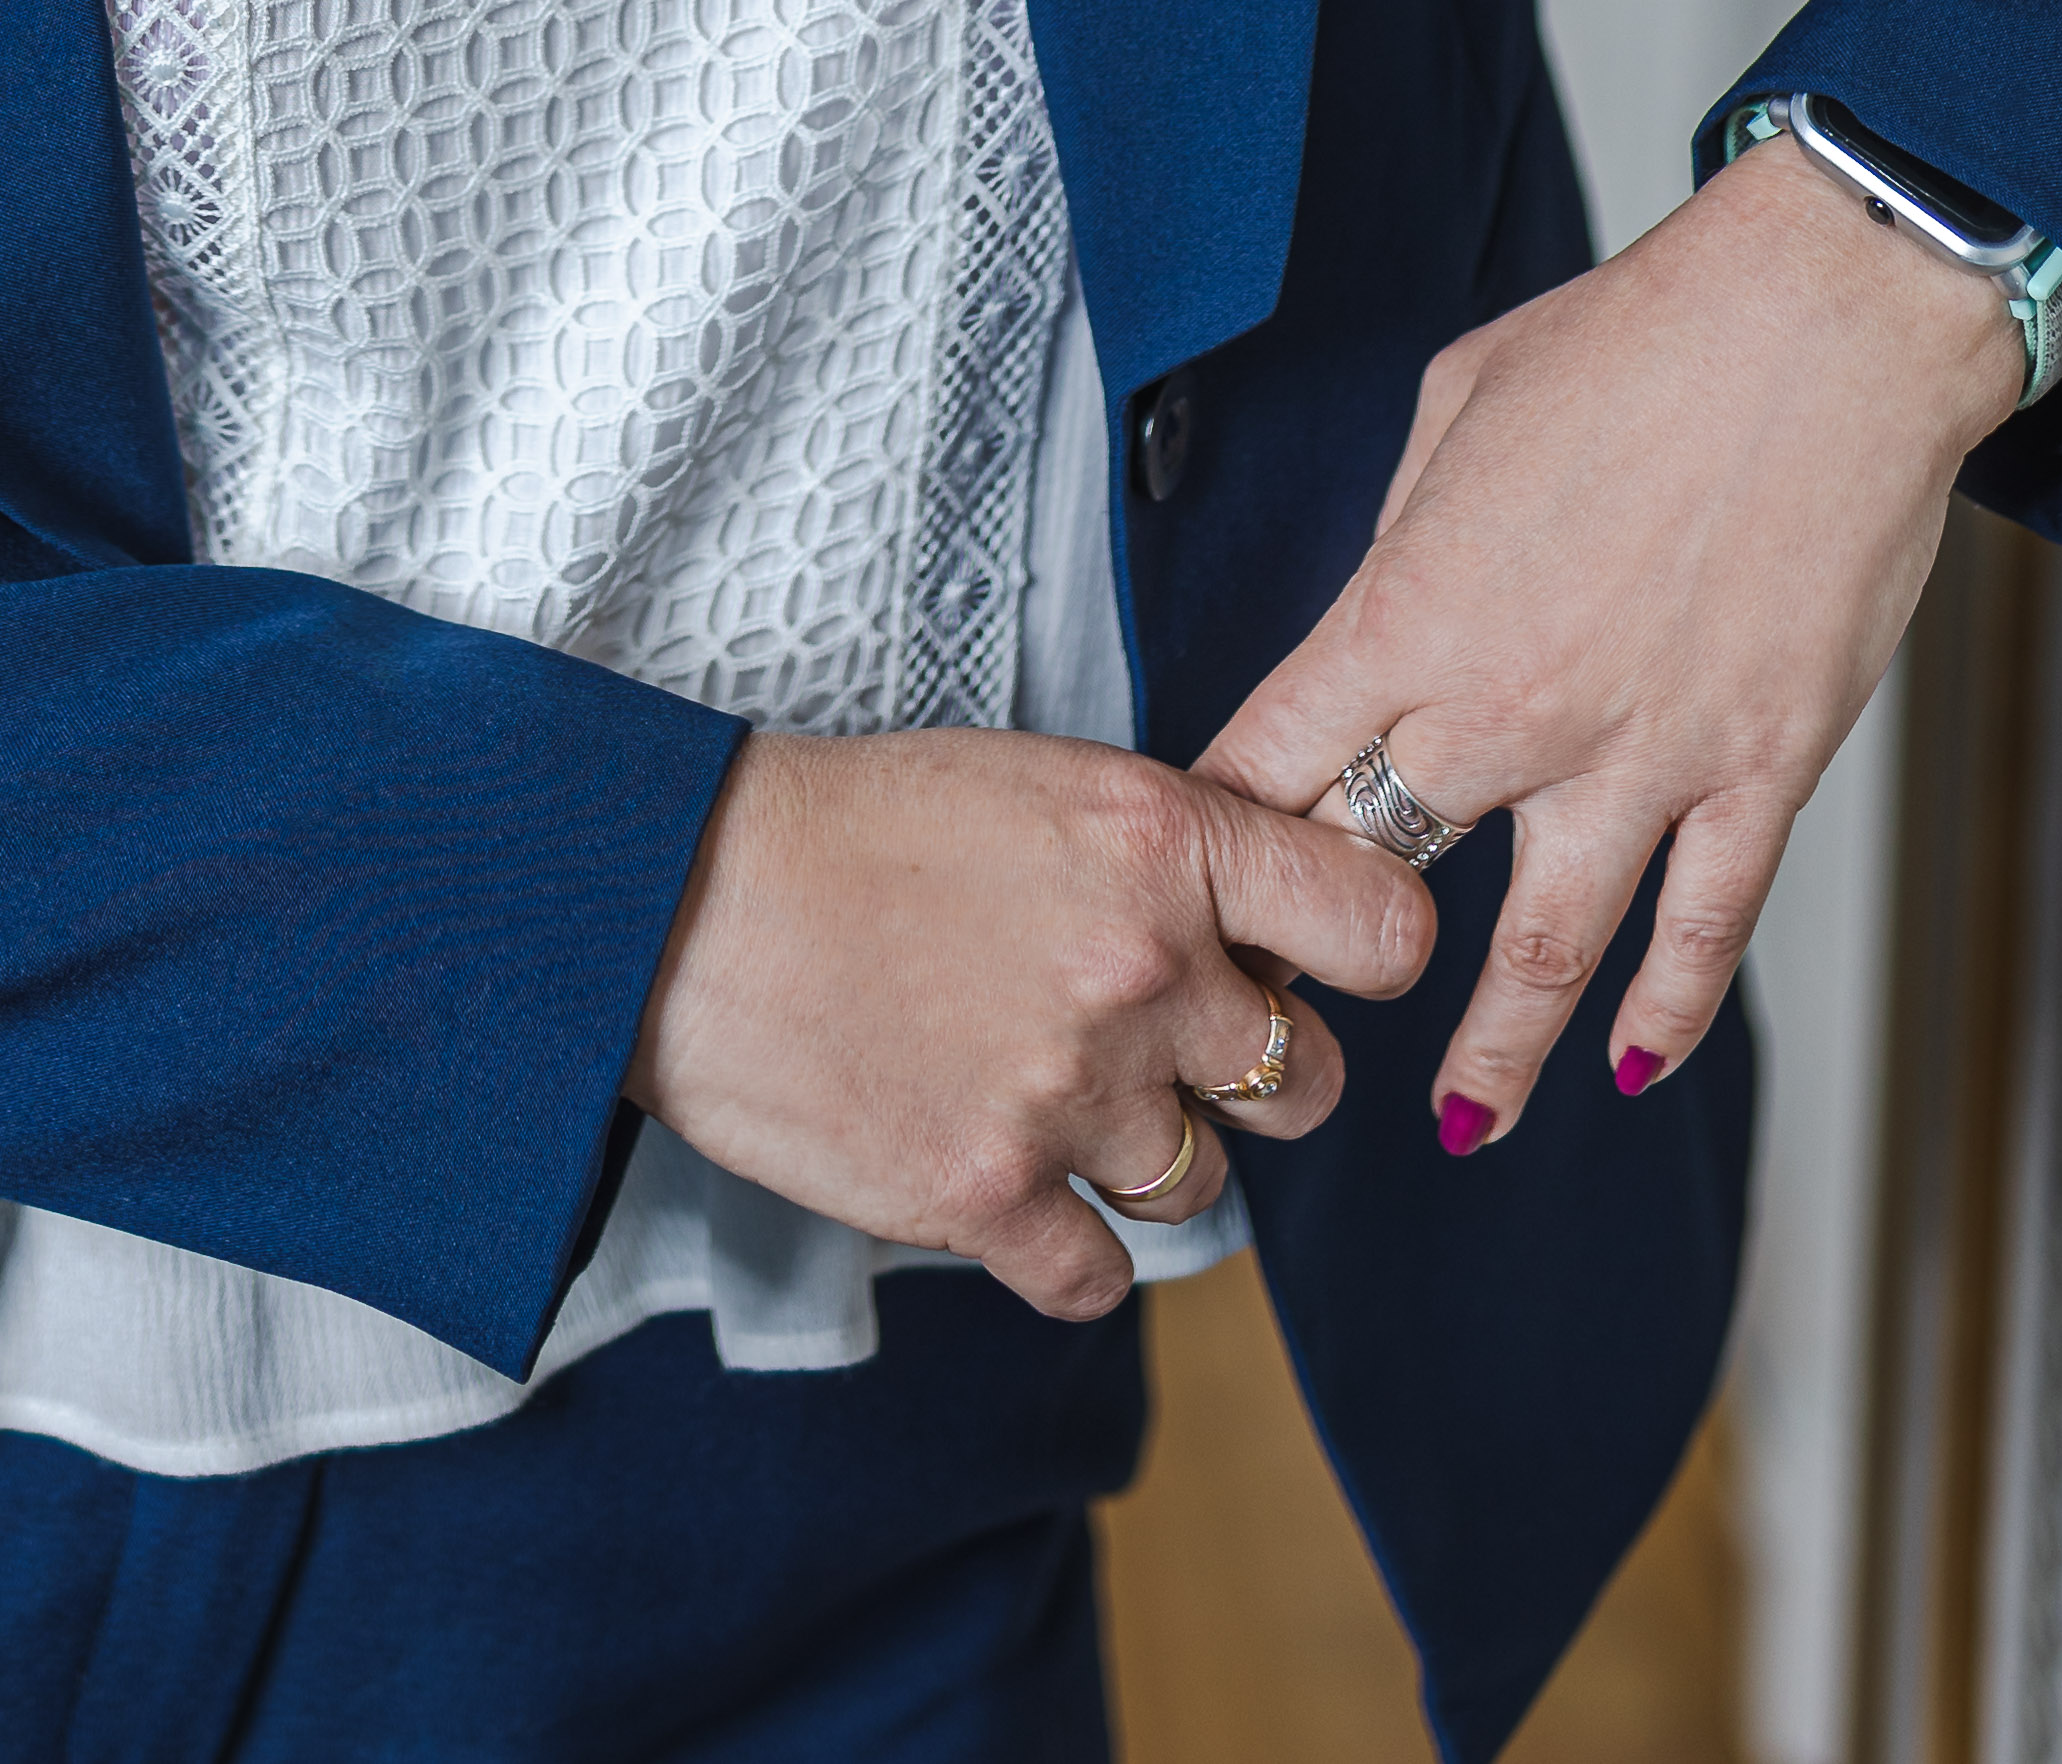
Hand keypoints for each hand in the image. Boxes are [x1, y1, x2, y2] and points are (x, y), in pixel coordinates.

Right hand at [623, 723, 1435, 1318]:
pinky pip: (1102, 1277)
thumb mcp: (1036, 784)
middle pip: (1306, 1081)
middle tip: (1162, 1047)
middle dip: (1252, 1074)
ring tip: (1051, 1098)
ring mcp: (1067, 1095)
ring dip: (1145, 1156)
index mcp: (1160, 842)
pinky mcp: (987, 1198)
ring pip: (1204, 1184)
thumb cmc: (850, 825)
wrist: (681, 899)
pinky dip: (1065, 1249)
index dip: (1366, 954)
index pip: (1381, 926)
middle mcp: (1138, 971)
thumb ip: (1163, 854)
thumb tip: (1262, 923)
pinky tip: (1010, 1182)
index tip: (1319, 965)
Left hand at [1197, 141, 2024, 1148]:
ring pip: (1543, 953)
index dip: (1223, 831)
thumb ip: (1410, 537)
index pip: (1274, 759)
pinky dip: (1667, 1008)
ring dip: (1494, 1051)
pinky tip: (1632, 1059)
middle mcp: (1511, 708)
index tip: (1194, 883)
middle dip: (1325, 953)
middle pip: (1378, 868)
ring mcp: (1642, 754)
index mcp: (1410, 612)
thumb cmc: (1636, 339)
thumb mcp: (1456, 410)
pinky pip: (1703, 924)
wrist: (1819, 326)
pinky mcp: (1759, 768)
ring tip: (1459, 1126)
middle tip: (1292, 1026)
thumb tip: (1392, 602)